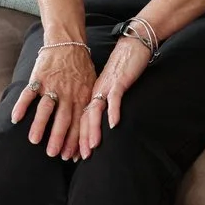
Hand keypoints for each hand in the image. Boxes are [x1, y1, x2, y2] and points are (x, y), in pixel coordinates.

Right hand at [13, 35, 99, 160]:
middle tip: (54, 154)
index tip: (72, 157)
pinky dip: (21, 105)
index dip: (77, 140)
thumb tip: (92, 132)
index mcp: (82, 96)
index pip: (80, 122)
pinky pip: (29, 93)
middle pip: (64, 118)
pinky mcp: (38, 77)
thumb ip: (90, 106)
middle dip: (59, 138)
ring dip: (41, 125)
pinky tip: (16, 119)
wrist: (68, 42)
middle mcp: (67, 93)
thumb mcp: (91, 86)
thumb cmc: (81, 68)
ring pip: (46, 108)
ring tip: (35, 141)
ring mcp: (52, 85)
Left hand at [73, 33, 148, 158]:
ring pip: (95, 111)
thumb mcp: (109, 87)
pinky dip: (113, 111)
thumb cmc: (122, 67)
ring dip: (92, 130)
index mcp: (91, 94)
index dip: (76, 139)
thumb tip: (100, 121)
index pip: (81, 120)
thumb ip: (103, 102)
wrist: (131, 45)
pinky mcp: (118, 81)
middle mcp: (95, 92)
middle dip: (79, 140)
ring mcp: (106, 87)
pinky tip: (114, 124)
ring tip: (91, 147)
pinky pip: (114, 98)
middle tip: (75, 158)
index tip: (73, 156)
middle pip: (84, 118)